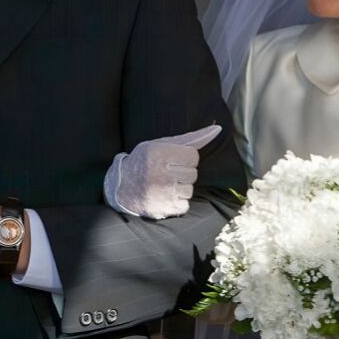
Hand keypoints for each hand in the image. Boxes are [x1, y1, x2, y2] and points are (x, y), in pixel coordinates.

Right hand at [104, 125, 221, 218]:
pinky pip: (185, 205)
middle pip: (193, 173)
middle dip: (184, 173)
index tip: (173, 160)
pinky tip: (164, 196)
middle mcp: (159, 173)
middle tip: (167, 173)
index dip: (185, 158)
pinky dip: (177, 202)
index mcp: (158, 154)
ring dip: (181, 188)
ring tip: (164, 184)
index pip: (193, 156)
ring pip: (190, 190)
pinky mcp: (162, 209)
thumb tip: (217, 129)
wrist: (121, 187)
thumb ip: (191, 138)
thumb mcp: (162, 144)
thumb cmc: (145, 162)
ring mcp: (161, 193)